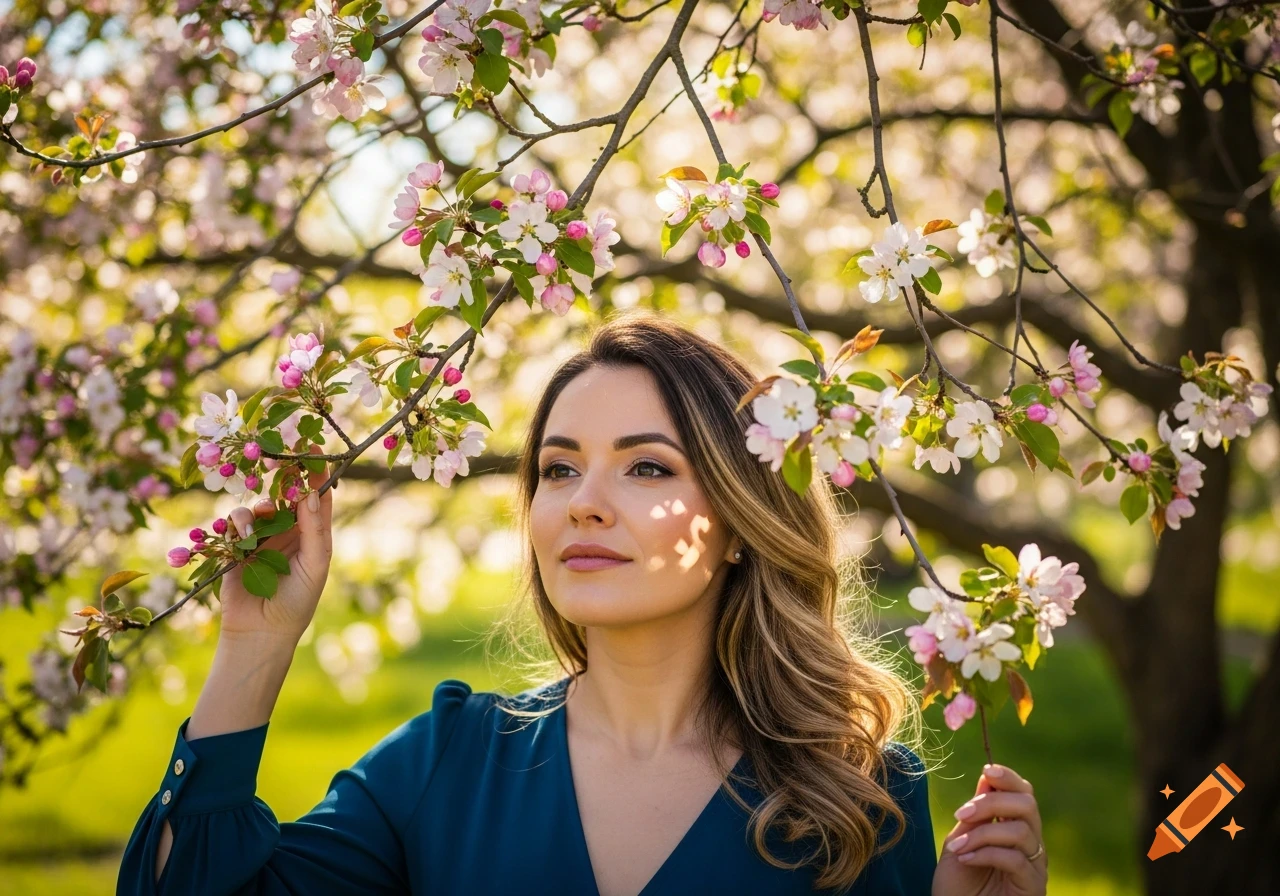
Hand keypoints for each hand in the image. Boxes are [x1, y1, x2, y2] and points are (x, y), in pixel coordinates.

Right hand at [217, 451, 332, 645]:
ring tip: (255, 535)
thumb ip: (314, 529)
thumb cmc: (297, 601)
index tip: (315, 448)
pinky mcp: (238, 546)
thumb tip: (311, 493)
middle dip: (282, 475)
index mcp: (312, 533)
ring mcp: (262, 537)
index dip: (317, 472)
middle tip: (277, 459)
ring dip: (258, 511)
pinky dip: (239, 524)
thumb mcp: (315, 564)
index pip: (316, 495)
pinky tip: (243, 540)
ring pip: (258, 506)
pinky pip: (235, 522)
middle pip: (285, 493)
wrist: (262, 631)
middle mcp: (288, 530)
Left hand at [932, 764, 1046, 895]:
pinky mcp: (1032, 886)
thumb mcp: (960, 840)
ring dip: (981, 833)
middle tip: (961, 813)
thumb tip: (988, 776)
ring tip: (956, 846)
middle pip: (1027, 805)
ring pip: (1020, 831)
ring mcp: (1034, 866)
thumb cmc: (957, 884)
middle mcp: (1031, 845)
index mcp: (1015, 829)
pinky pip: (1015, 859)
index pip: (1024, 794)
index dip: (1009, 778)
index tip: (987, 770)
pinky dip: (985, 853)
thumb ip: (975, 814)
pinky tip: (965, 859)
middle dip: (992, 803)